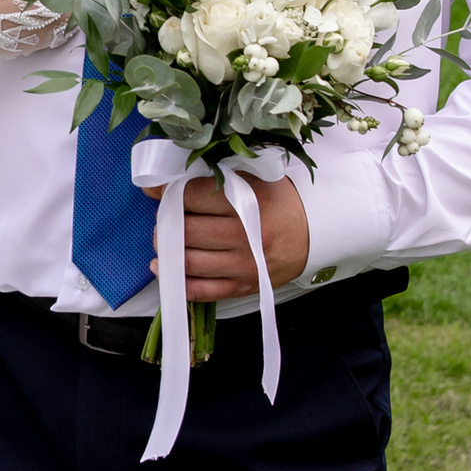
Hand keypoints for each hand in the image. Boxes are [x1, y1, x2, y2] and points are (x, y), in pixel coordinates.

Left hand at [174, 172, 310, 301]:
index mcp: (249, 203)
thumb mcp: (253, 180)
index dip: (168, 193)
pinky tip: (166, 268)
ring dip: (166, 252)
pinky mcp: (242, 287)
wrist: (314, 232)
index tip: (156, 190)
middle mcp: (245, 237)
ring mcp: (243, 265)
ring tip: (164, 241)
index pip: (193, 197)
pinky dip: (177, 281)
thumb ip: (213, 180)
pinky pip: (200, 290)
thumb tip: (161, 186)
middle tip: (163, 219)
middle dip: (165, 224)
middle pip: (187, 231)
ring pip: (188, 261)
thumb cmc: (278, 202)